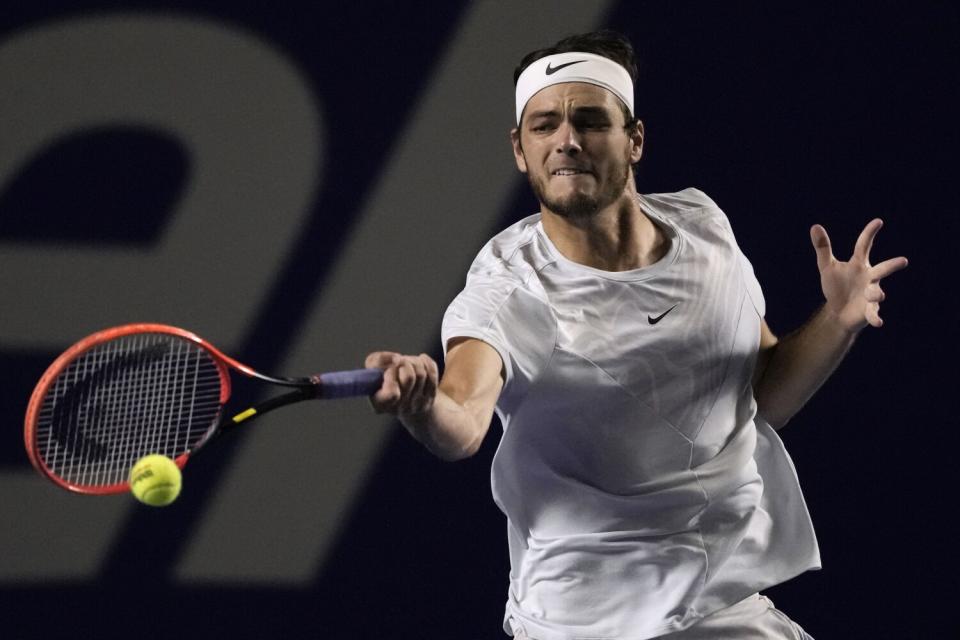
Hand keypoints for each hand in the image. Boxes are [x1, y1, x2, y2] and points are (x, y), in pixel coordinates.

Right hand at [363, 351, 438, 418]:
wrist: (401, 392)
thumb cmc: (384, 378)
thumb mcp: (373, 369)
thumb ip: (377, 360)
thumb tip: (396, 358)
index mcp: (379, 403)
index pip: (392, 393)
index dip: (391, 375)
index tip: (389, 369)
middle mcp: (398, 409)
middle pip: (409, 378)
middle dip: (404, 363)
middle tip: (400, 362)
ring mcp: (416, 405)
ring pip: (421, 374)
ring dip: (415, 362)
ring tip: (409, 362)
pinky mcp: (429, 398)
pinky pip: (432, 373)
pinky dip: (426, 362)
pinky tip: (421, 362)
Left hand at [811, 218, 907, 332]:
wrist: (837, 311)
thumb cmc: (836, 285)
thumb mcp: (827, 267)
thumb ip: (823, 248)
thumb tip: (815, 226)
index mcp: (859, 264)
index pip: (864, 246)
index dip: (870, 234)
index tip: (878, 221)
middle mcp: (869, 277)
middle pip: (882, 270)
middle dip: (892, 266)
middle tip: (903, 261)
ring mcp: (870, 294)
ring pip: (877, 292)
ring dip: (876, 293)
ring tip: (875, 295)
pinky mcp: (869, 310)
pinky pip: (874, 313)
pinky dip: (875, 317)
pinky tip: (878, 322)